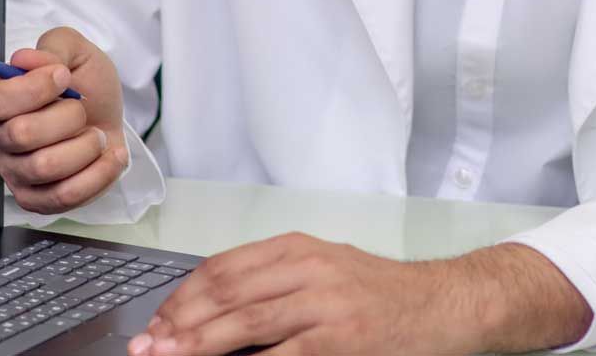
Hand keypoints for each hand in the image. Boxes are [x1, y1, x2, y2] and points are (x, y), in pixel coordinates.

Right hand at [0, 26, 129, 213]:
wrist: (107, 117)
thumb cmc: (85, 84)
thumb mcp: (75, 51)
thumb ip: (53, 48)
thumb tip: (25, 60)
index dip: (36, 87)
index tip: (65, 76)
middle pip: (21, 134)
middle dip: (67, 116)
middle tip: (82, 108)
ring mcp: (15, 172)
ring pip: (45, 167)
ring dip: (85, 145)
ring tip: (96, 134)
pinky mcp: (37, 199)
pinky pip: (63, 196)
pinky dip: (98, 174)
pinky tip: (110, 155)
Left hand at [128, 234, 592, 355]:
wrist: (448, 306)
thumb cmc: (385, 296)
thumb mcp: (328, 272)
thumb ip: (278, 284)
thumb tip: (216, 311)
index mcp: (299, 249)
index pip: (223, 268)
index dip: (182, 297)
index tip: (156, 323)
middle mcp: (308, 269)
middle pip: (225, 294)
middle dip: (179, 324)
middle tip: (147, 348)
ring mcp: (324, 305)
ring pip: (244, 323)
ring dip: (197, 346)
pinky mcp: (340, 340)